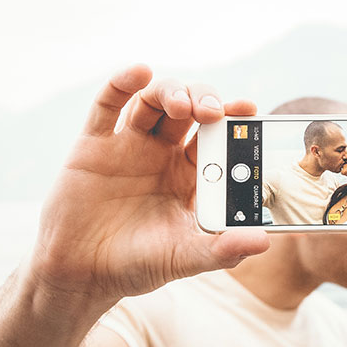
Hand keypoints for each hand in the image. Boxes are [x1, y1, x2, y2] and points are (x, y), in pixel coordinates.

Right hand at [30, 64, 268, 305]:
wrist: (82, 274)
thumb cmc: (137, 266)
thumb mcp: (185, 259)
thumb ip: (222, 250)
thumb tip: (263, 243)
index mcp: (191, 177)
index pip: (218, 138)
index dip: (233, 119)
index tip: (249, 109)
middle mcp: (163, 155)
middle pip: (190, 111)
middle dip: (204, 101)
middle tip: (213, 111)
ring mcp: (129, 146)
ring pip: (154, 102)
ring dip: (172, 92)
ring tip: (182, 105)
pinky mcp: (94, 145)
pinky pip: (108, 106)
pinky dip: (122, 84)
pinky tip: (139, 71)